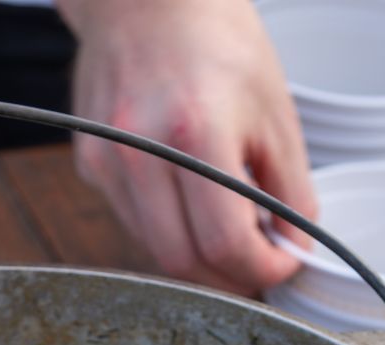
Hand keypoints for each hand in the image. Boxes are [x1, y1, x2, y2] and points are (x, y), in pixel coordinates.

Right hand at [60, 0, 314, 295]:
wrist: (149, 0)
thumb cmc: (217, 42)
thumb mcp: (274, 112)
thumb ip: (290, 190)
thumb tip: (294, 251)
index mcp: (195, 134)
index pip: (225, 243)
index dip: (262, 270)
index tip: (282, 265)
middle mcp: (141, 152)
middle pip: (183, 262)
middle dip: (228, 278)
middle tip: (257, 266)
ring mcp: (107, 161)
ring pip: (154, 250)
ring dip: (198, 257)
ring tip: (228, 232)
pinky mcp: (90, 165)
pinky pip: (133, 222)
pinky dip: (168, 229)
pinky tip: (190, 201)